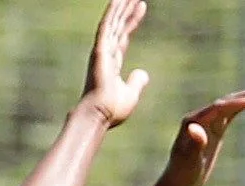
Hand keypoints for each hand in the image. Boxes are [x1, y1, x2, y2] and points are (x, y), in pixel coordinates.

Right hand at [80, 0, 152, 126]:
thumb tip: (143, 73)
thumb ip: (136, 81)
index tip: (141, 7)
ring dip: (120, 7)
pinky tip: (118, 1)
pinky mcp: (100, 51)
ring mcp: (102, 50)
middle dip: (126, 10)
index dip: (132, 21)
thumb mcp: (131, 94)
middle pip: (118, 25)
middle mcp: (106, 52)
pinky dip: (112, 14)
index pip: (124, 35)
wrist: (100, 115)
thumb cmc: (112, 109)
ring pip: (112, 23)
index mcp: (112, 61)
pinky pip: (106, 28)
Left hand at [159, 87, 244, 185]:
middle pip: (227, 101)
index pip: (220, 107)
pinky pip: (231, 113)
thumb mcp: (190, 161)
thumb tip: (195, 128)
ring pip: (231, 105)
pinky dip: (244, 106)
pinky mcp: (215, 128)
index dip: (238, 103)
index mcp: (194, 121)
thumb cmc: (184, 173)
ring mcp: (208, 121)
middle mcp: (201, 117)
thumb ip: (194, 144)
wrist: (179, 181)